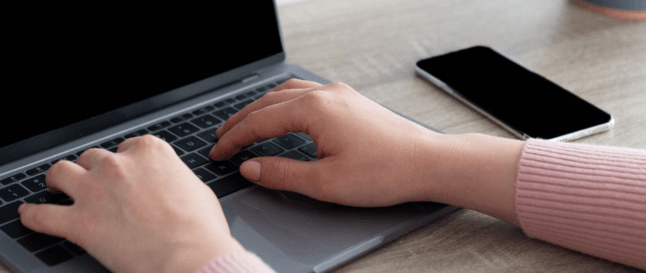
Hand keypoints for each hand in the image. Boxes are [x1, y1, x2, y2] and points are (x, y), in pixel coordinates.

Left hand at [18, 136, 243, 272]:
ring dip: (57, 180)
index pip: (126, 148)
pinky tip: (29, 215)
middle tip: (94, 186)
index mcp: (149, 152)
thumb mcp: (196, 191)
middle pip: (92, 158)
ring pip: (60, 173)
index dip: (123, 164)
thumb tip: (168, 187)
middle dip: (92, 172)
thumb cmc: (201, 231)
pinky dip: (33, 215)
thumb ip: (172, 180)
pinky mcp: (79, 222)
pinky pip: (42, 215)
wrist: (191, 259)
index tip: (123, 175)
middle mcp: (117, 165)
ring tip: (55, 188)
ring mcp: (94, 191)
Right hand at [211, 79, 523, 223]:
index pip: (260, 122)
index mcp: (314, 110)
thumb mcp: (325, 183)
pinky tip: (282, 116)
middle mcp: (326, 94)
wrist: (427, 163)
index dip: (234, 139)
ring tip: (245, 125)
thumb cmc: (386, 172)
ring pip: (287, 93)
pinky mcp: (351, 101)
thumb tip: (251, 168)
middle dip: (242, 121)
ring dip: (262, 109)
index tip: (218, 152)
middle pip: (269, 102)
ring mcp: (340, 94)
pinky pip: (307, 94)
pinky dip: (284, 104)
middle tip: (222, 137)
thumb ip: (282, 174)